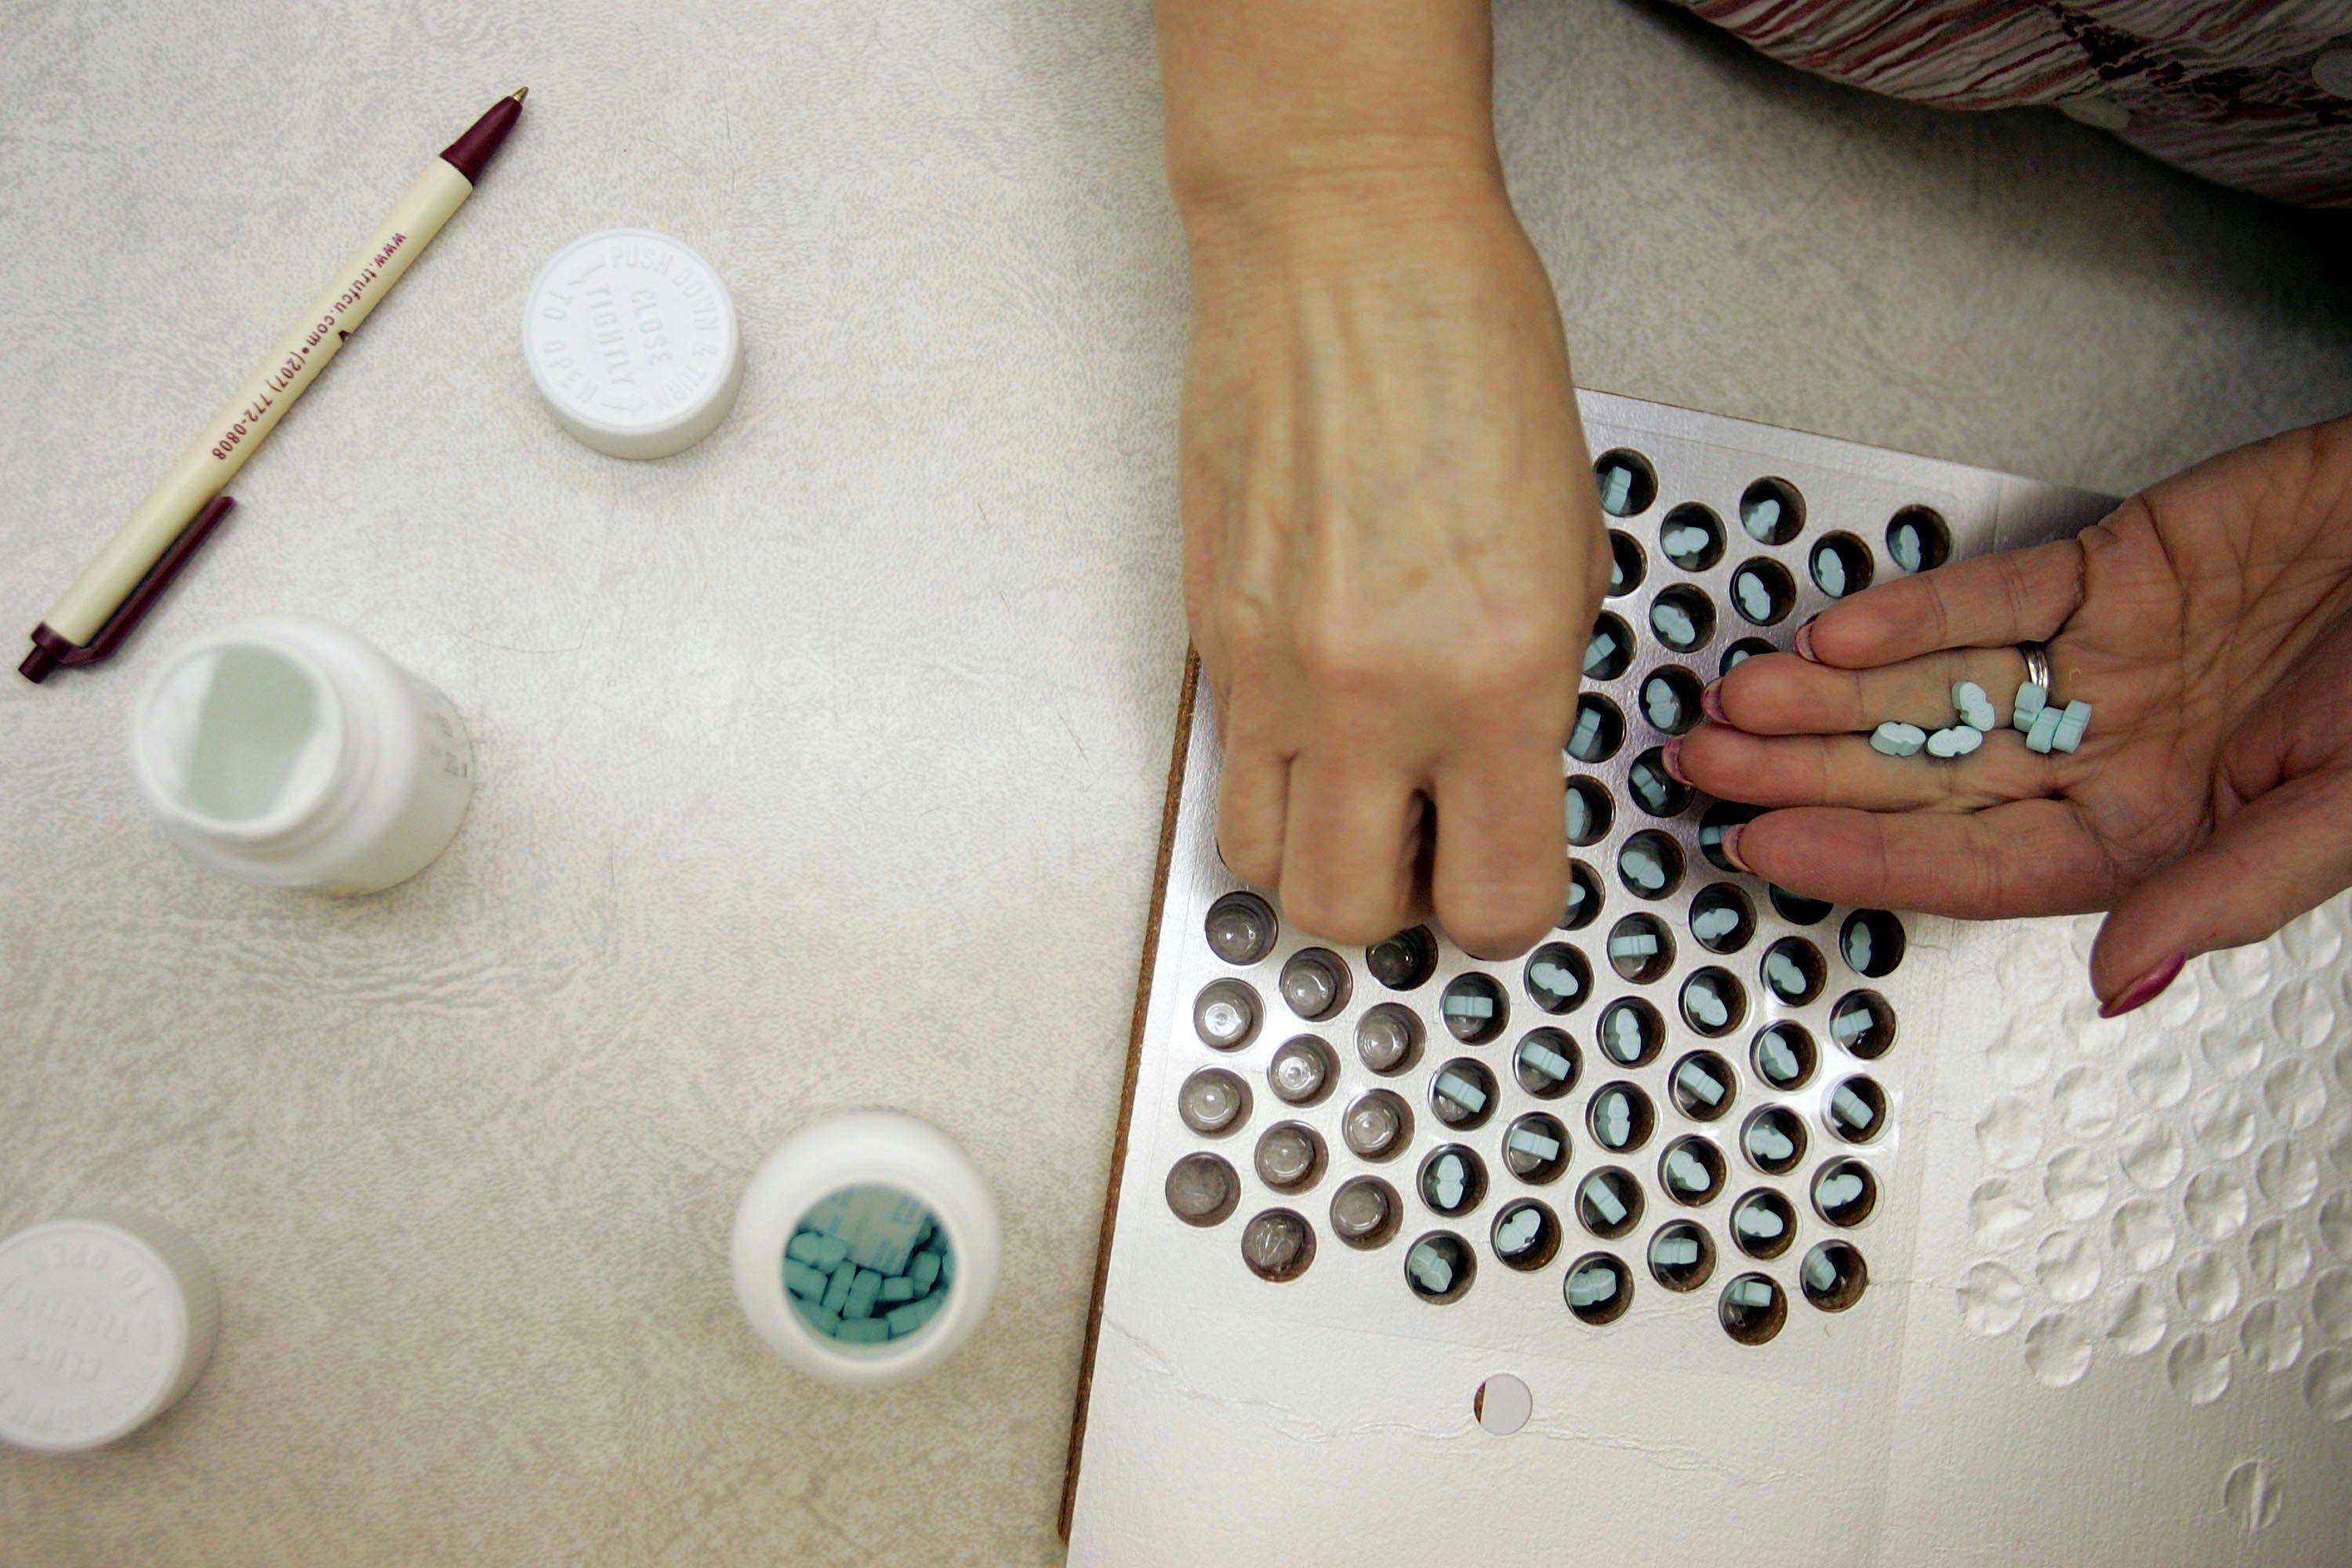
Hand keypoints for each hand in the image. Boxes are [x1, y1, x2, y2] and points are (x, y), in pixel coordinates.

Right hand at [1180, 175, 1605, 954]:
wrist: (1344, 254)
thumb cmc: (1470, 357)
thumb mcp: (1572, 543)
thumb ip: (1539, 684)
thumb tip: (1504, 771)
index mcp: (1498, 675)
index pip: (1494, 900)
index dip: (1507, 911)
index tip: (1509, 875)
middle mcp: (1371, 693)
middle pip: (1346, 917)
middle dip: (1394, 907)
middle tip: (1426, 849)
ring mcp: (1271, 669)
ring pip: (1262, 863)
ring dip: (1315, 855)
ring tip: (1360, 794)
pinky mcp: (1206, 632)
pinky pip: (1230, 761)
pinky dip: (1276, 769)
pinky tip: (1320, 704)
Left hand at [1673, 416, 2351, 1014]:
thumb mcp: (2348, 810)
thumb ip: (2228, 891)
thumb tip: (2118, 977)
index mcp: (2156, 836)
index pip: (1977, 868)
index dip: (1868, 866)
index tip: (1765, 859)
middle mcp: (2113, 753)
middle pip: (1928, 779)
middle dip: (1808, 777)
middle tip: (1699, 774)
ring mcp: (2107, 662)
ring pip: (1936, 686)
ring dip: (1830, 698)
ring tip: (1734, 704)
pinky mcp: (2117, 567)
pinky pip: (1996, 598)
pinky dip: (1914, 613)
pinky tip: (1834, 635)